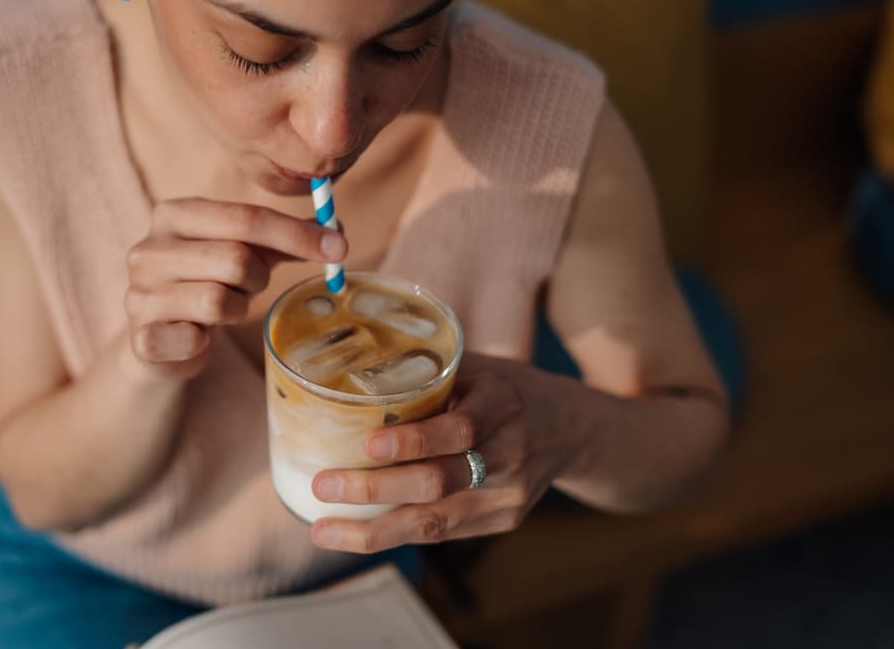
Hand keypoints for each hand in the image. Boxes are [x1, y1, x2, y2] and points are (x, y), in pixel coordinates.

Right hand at [124, 198, 346, 377]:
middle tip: (250, 287)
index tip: (338, 248)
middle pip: (236, 258)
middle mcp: (148, 249)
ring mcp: (138, 293)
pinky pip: (196, 339)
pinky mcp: (141, 337)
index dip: (296, 234)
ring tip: (223, 308)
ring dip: (237, 309)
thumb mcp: (246, 251)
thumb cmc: (209, 283)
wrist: (160, 340)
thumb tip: (337, 229)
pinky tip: (198, 335)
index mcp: (174, 214)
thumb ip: (286, 238)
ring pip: (218, 301)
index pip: (245, 216)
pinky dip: (207, 341)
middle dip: (258, 279)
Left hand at [307, 354, 581, 552]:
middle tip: (322, 484)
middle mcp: (510, 453)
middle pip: (439, 481)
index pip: (461, 429)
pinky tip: (355, 533)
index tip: (368, 442)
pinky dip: (394, 533)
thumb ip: (428, 368)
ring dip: (374, 530)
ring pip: (435, 521)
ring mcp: (508, 495)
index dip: (414, 439)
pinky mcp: (501, 521)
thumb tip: (348, 360)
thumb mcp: (478, 366)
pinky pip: (442, 532)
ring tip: (324, 529)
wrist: (570, 429)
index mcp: (504, 404)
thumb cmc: (505, 388)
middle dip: (375, 488)